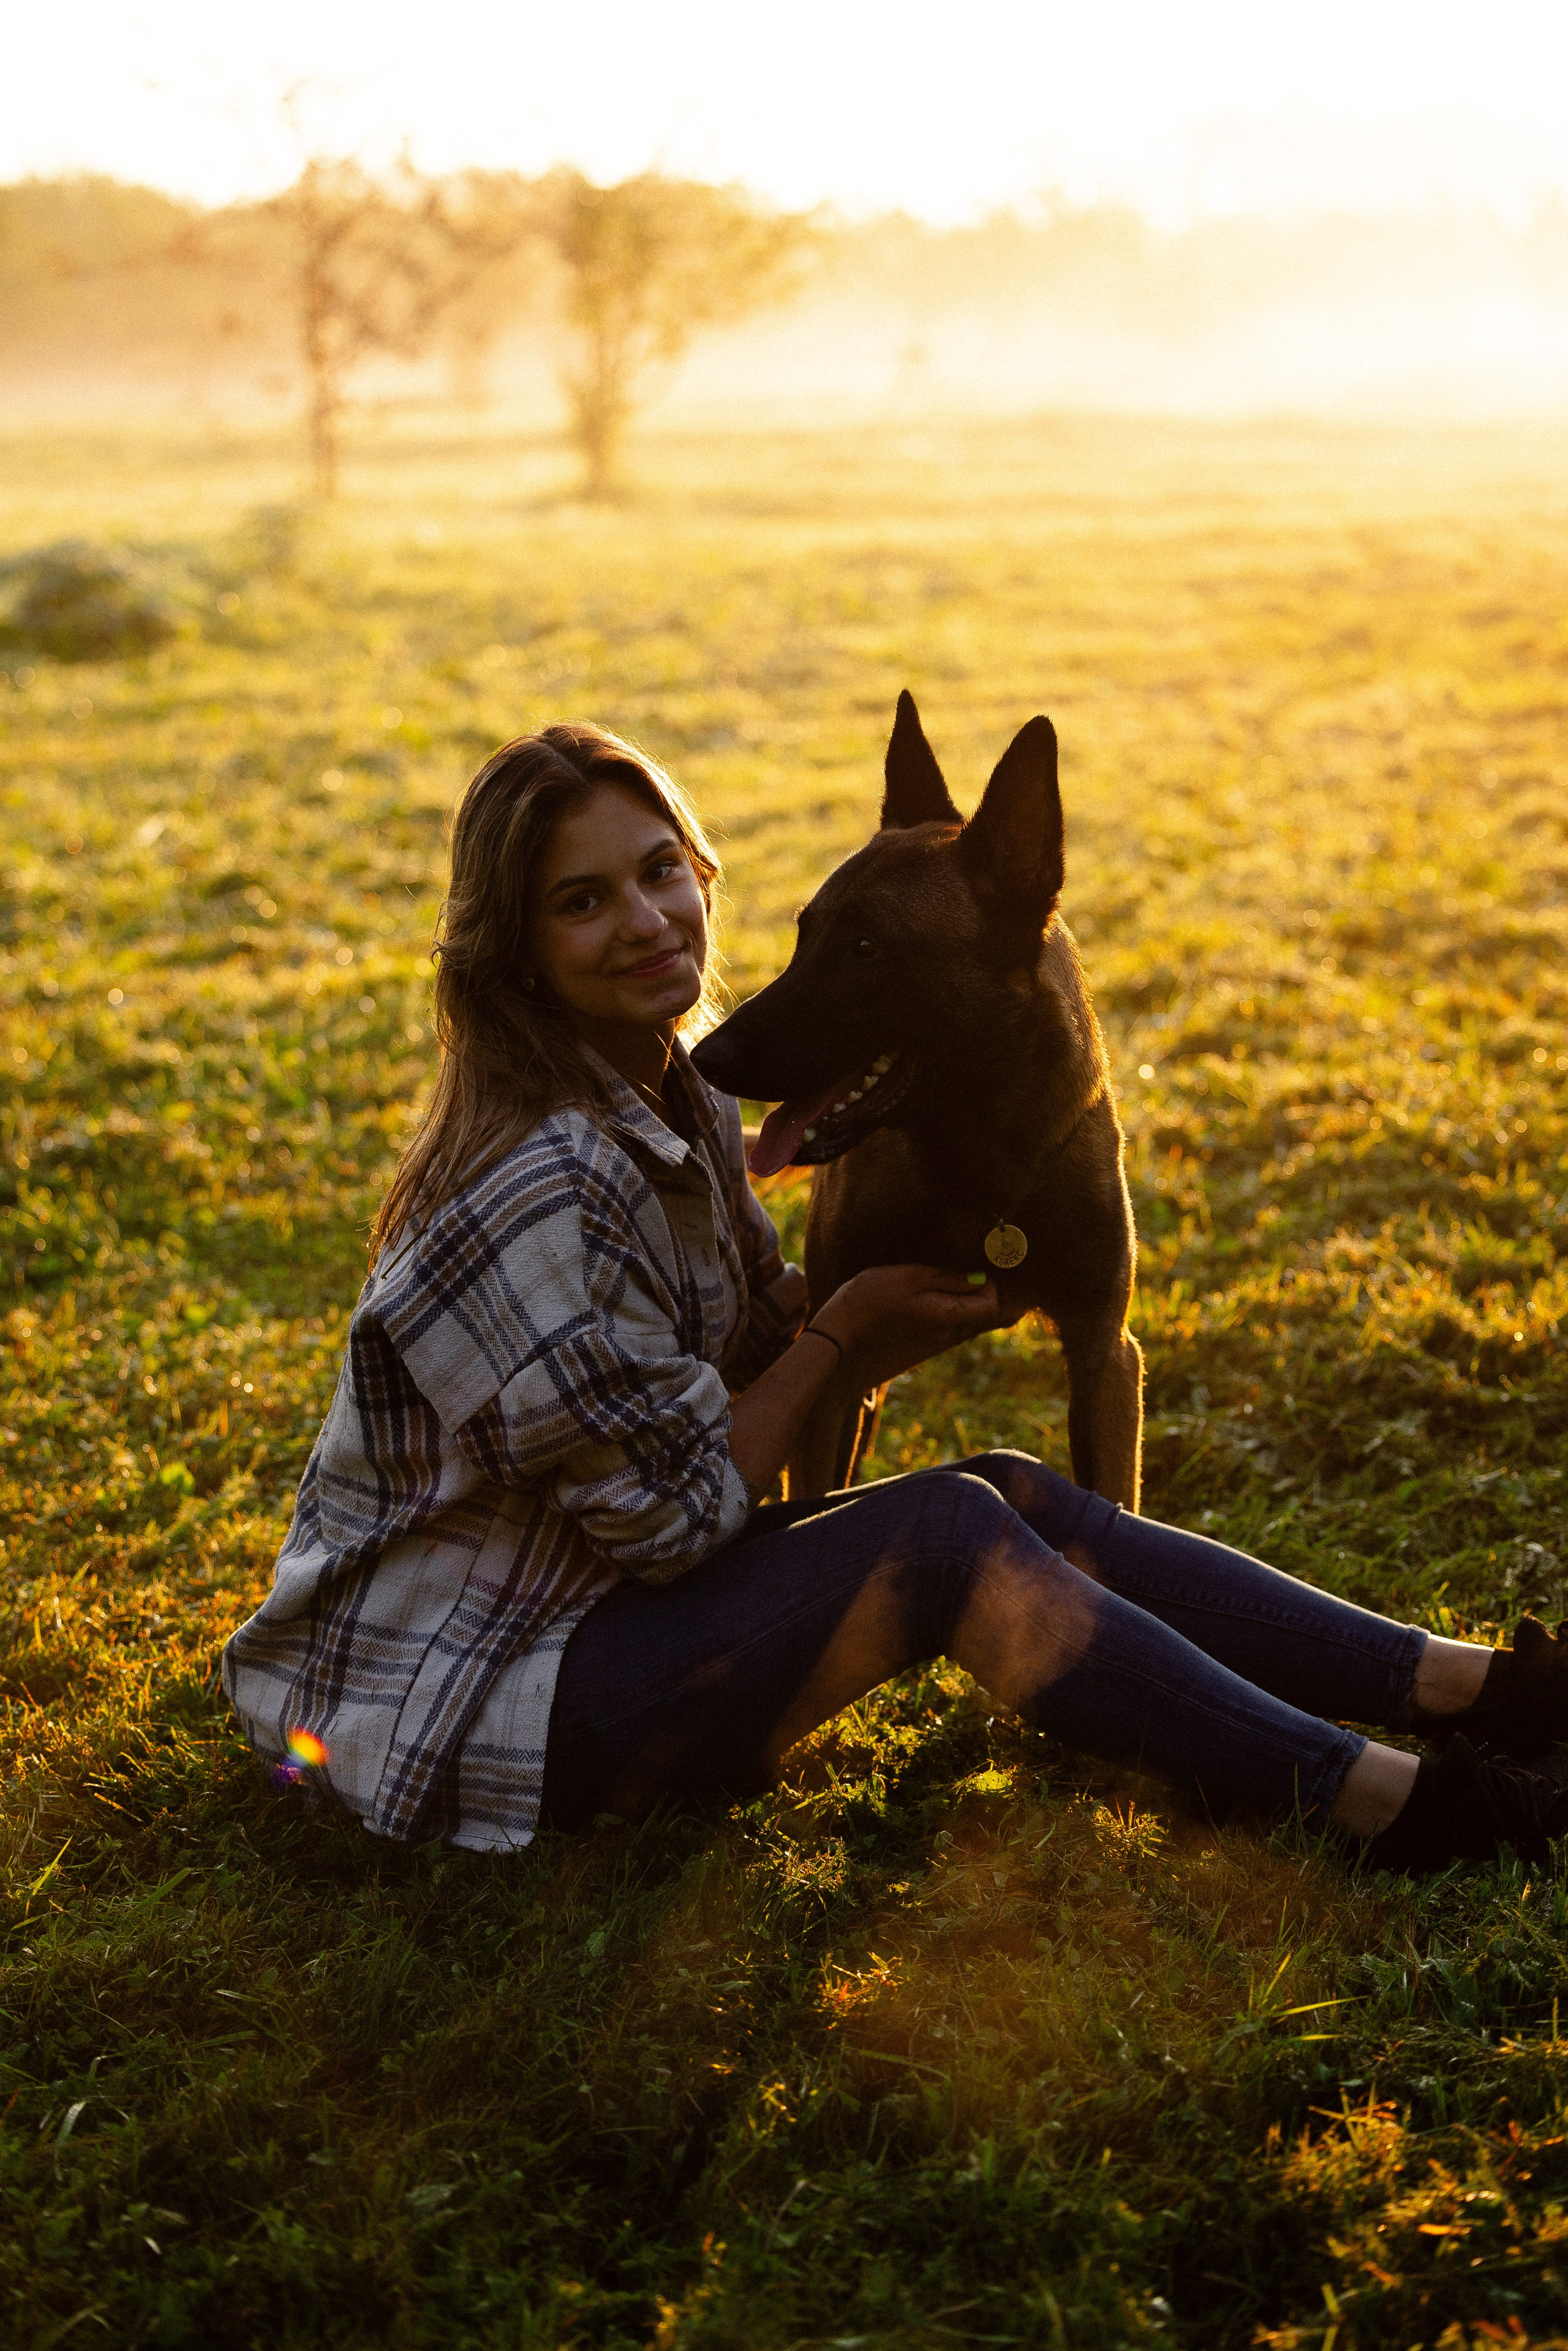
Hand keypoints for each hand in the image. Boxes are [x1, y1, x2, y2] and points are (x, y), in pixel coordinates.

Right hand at [813, 1263, 1009, 1387]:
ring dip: (955, 1294)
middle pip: (978, 1310)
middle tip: (952, 1265)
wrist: (840, 1333)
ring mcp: (933, 1340)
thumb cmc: (871, 1298)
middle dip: (972, 1287)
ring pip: (960, 1314)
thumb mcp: (909, 1277)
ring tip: (933, 1276)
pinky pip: (943, 1320)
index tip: (968, 1264)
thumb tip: (979, 1277)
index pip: (991, 1304)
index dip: (987, 1282)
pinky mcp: (920, 1341)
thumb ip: (946, 1277)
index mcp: (946, 1316)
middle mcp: (945, 1333)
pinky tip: (919, 1291)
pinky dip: (941, 1304)